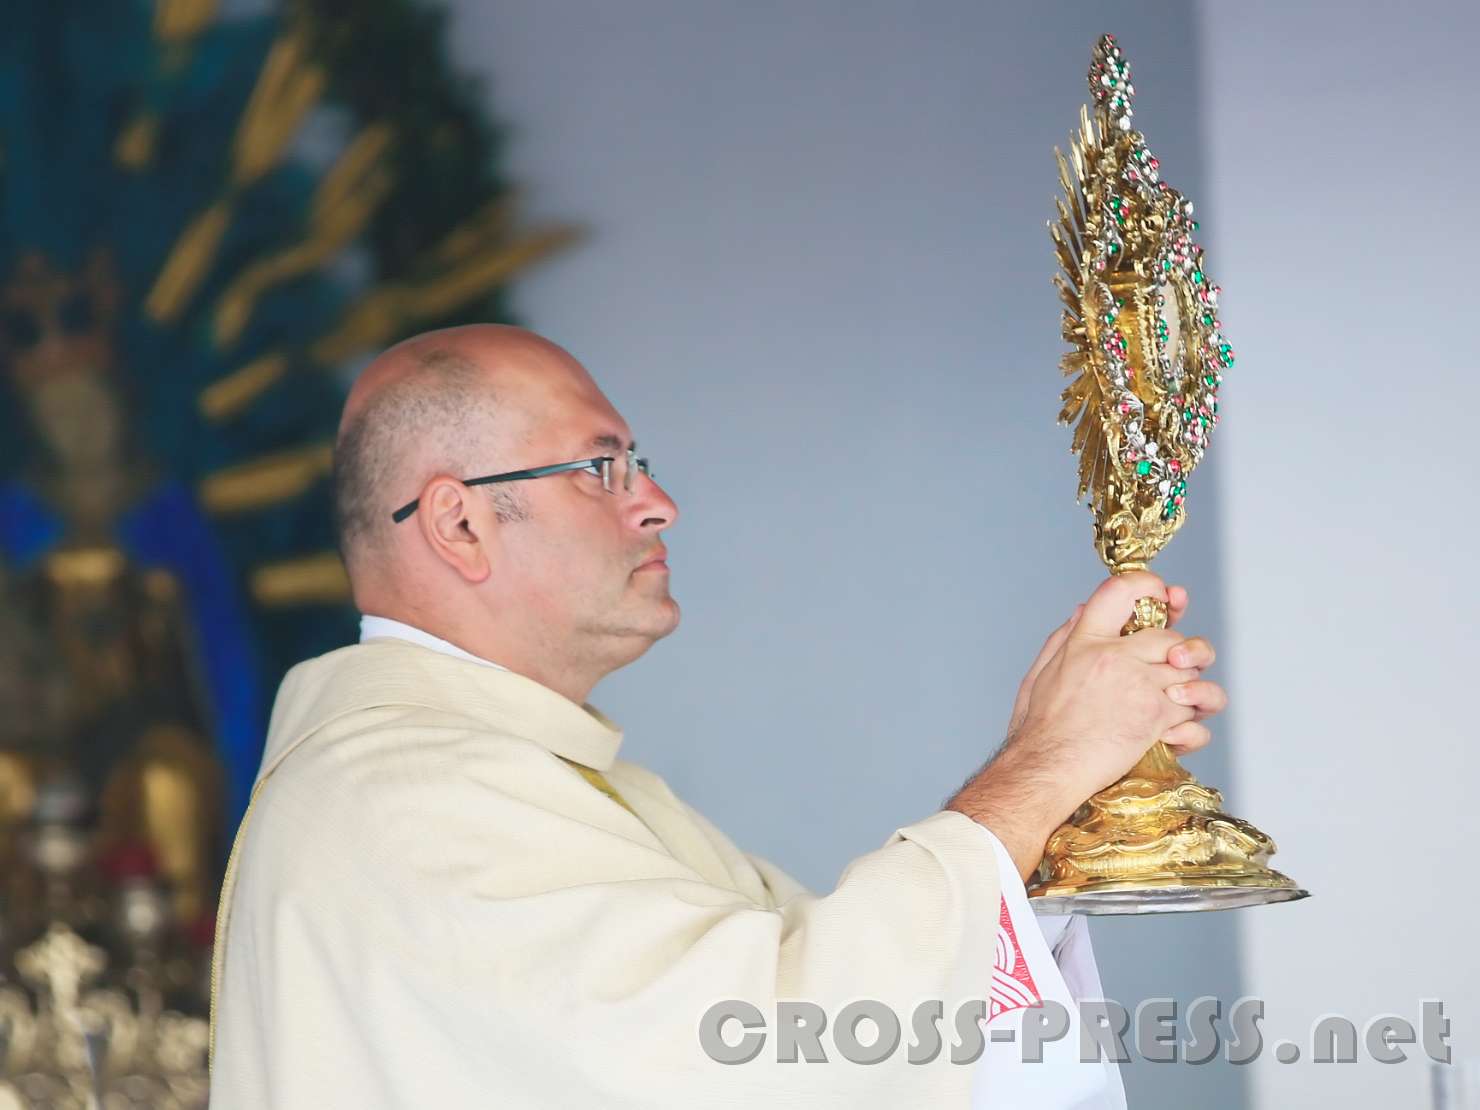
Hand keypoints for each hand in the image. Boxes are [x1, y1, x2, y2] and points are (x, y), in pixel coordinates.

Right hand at [948, 572, 1227, 877]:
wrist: (1045, 770)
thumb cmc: (1036, 731)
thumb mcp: (1039, 674)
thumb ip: (1063, 638)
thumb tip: (1082, 609)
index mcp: (1084, 641)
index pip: (1121, 591)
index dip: (1150, 586)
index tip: (1167, 595)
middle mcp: (1114, 656)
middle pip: (1171, 638)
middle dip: (1183, 654)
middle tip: (1180, 668)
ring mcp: (1139, 685)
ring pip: (1191, 675)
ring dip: (1193, 692)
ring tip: (1184, 704)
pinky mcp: (1155, 716)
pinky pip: (1193, 711)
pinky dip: (1191, 726)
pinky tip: (1175, 734)